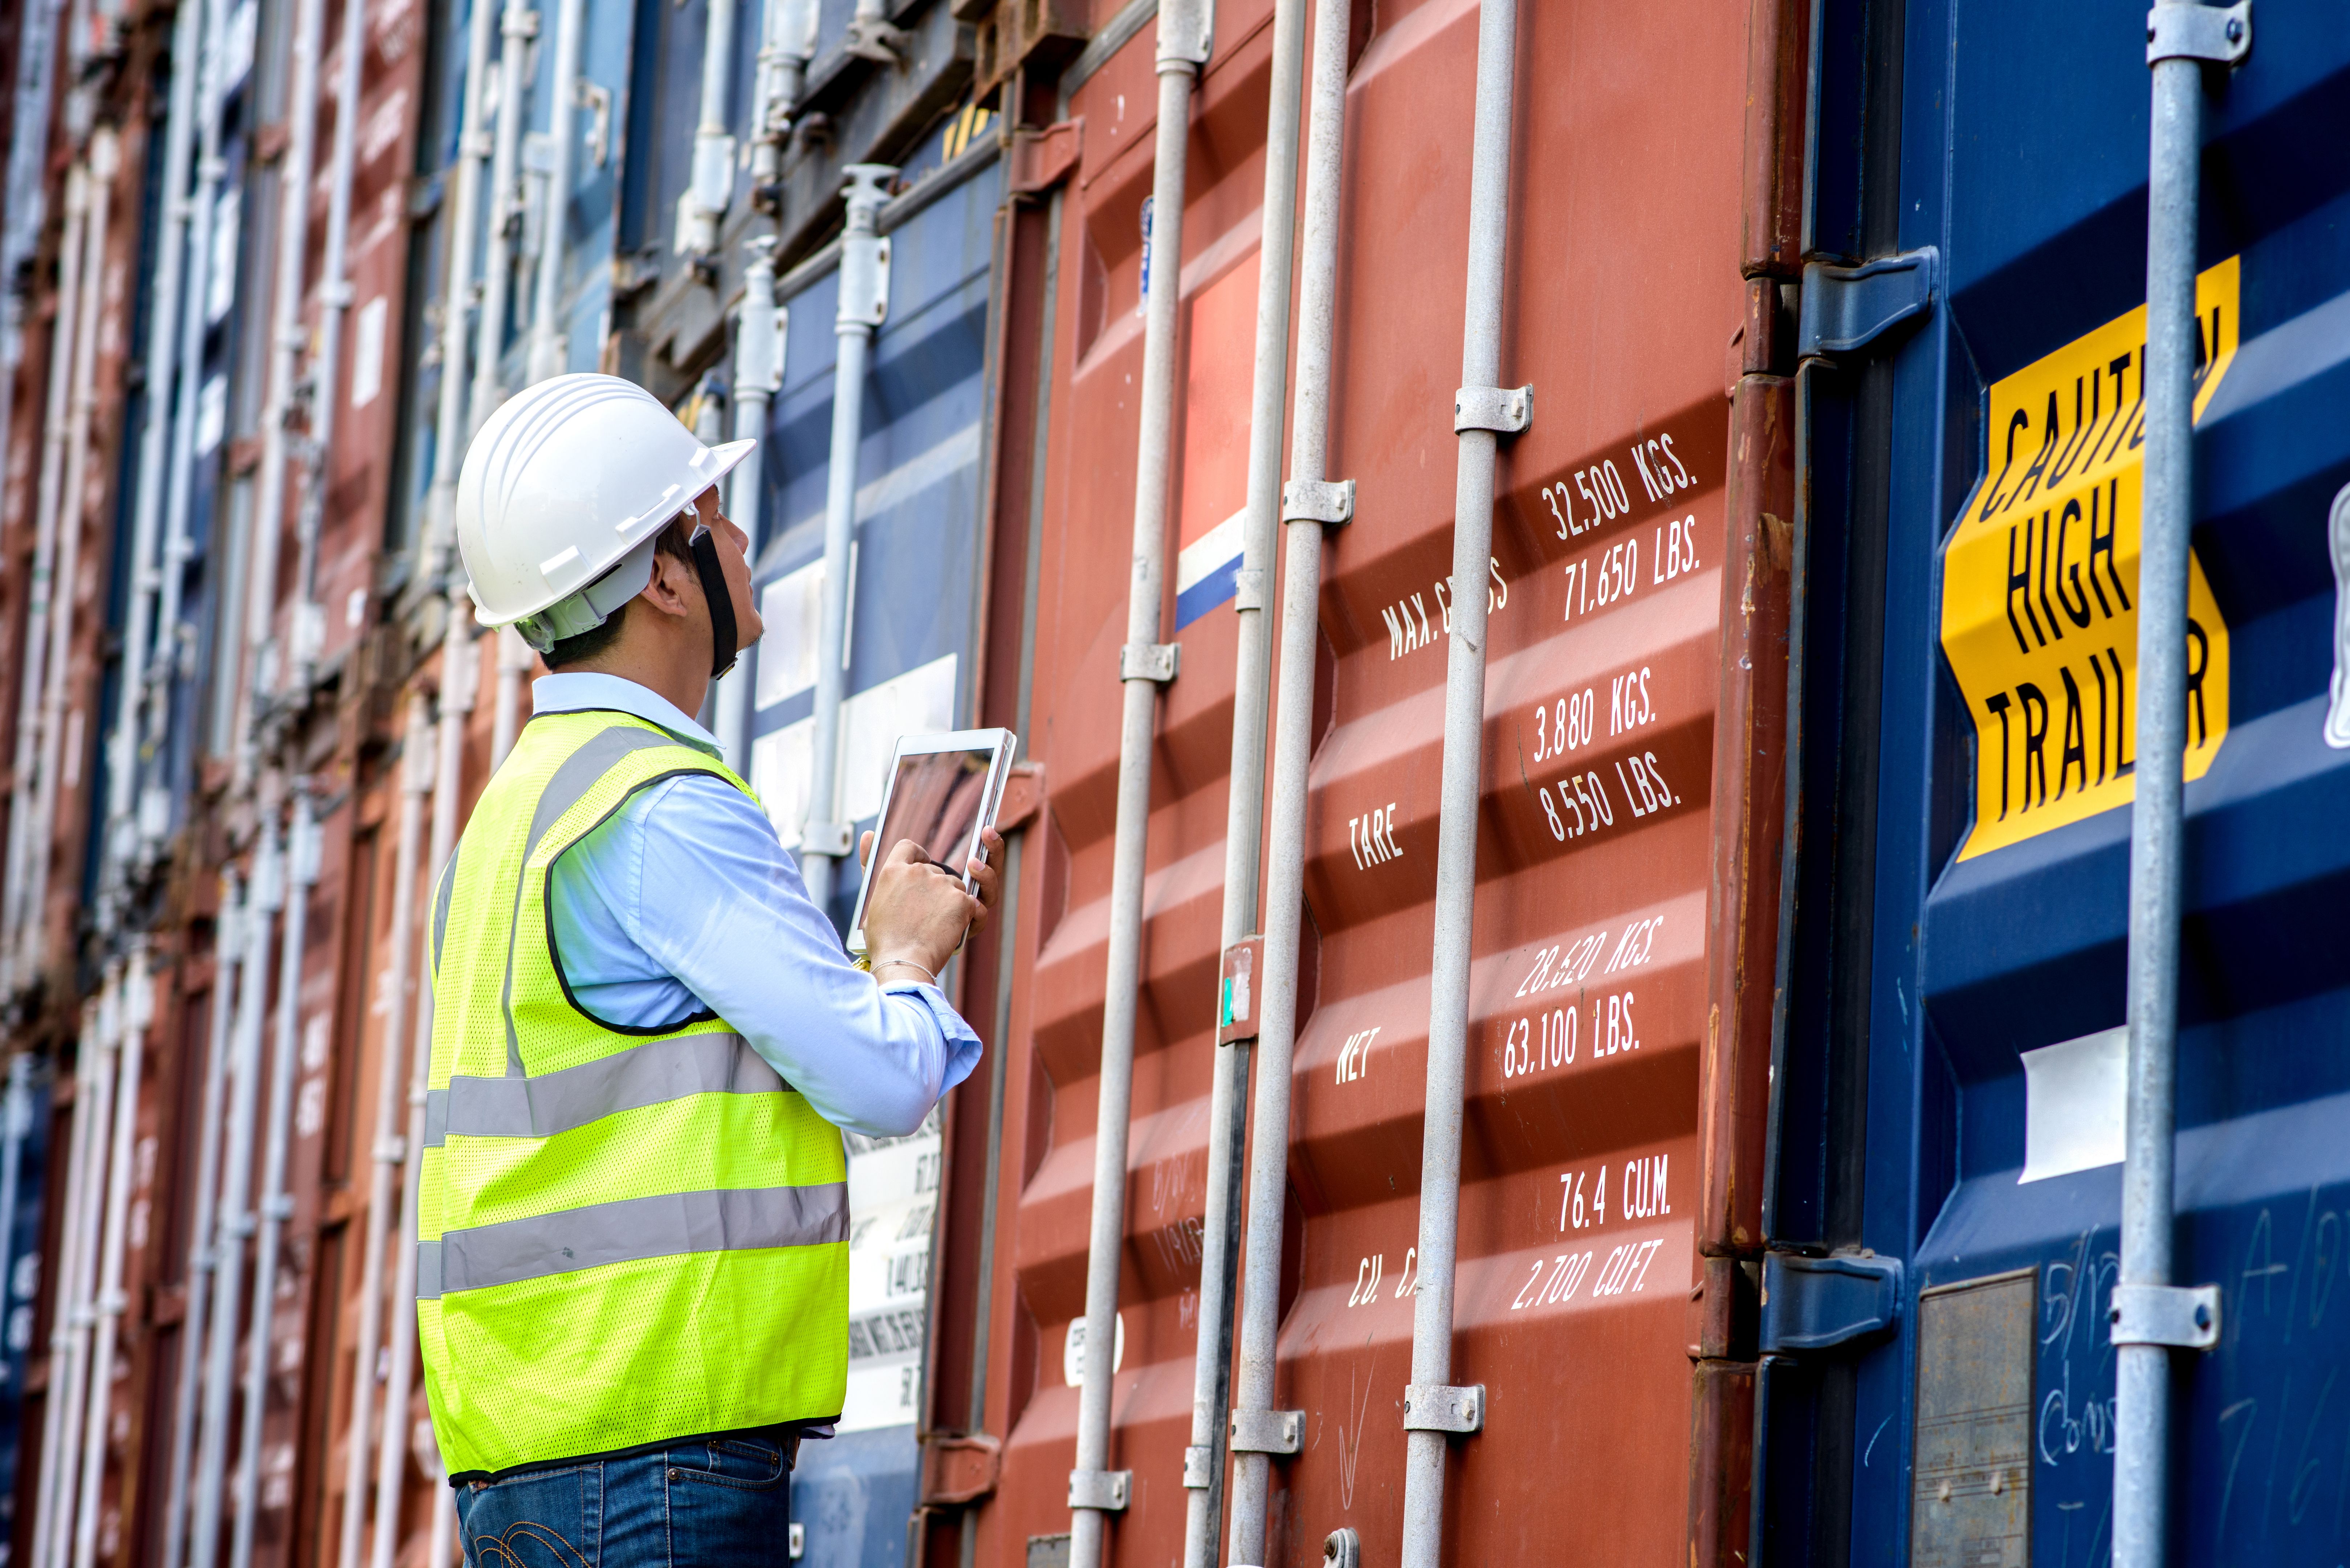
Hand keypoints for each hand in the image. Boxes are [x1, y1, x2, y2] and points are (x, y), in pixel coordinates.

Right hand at [857, 829, 1002, 933]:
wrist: (903, 963)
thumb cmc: (884, 940)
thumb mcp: (870, 901)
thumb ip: (869, 866)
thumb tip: (866, 833)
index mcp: (893, 870)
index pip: (909, 848)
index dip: (917, 858)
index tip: (920, 870)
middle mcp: (918, 872)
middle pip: (936, 873)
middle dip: (936, 891)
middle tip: (926, 916)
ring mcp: (942, 885)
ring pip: (956, 887)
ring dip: (952, 903)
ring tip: (938, 927)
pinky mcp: (962, 901)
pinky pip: (973, 905)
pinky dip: (968, 918)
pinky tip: (954, 931)